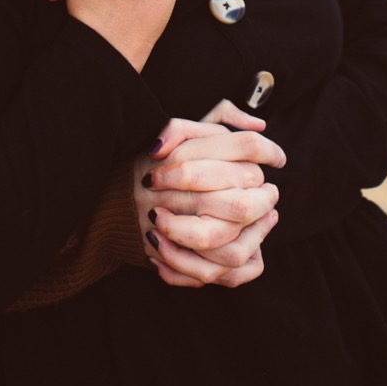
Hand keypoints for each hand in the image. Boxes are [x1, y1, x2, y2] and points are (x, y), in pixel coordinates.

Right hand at [138, 100, 283, 288]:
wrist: (107, 203)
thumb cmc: (153, 163)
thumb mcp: (180, 128)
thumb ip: (219, 117)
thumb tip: (259, 123)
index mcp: (184, 154)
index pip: (244, 147)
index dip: (268, 151)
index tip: (279, 158)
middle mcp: (178, 192)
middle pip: (241, 198)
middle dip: (264, 197)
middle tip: (270, 191)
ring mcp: (173, 227)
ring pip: (232, 238)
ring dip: (258, 230)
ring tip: (267, 216)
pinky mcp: (172, 256)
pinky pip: (218, 268)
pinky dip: (242, 259)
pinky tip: (254, 244)